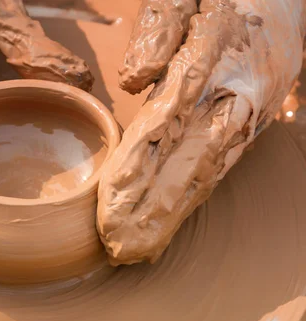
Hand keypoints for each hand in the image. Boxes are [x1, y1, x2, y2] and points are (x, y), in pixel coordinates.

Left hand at [97, 0, 304, 264]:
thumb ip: (161, 28)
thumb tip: (133, 81)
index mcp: (212, 62)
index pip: (163, 125)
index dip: (138, 169)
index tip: (112, 206)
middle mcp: (233, 99)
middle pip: (187, 163)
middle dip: (154, 210)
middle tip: (122, 249)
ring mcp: (245, 117)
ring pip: (205, 173)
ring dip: (173, 214)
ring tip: (143, 250)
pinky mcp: (249, 126)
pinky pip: (219, 167)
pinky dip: (193, 199)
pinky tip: (171, 223)